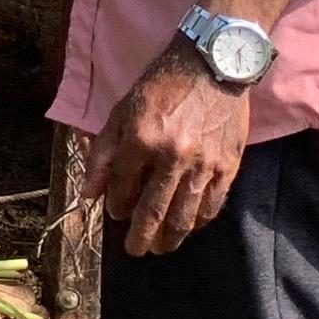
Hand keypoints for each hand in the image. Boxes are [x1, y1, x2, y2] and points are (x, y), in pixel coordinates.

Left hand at [82, 41, 252, 255]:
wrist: (212, 66)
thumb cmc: (161, 87)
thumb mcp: (121, 111)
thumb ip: (103, 155)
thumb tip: (89, 194)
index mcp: (140, 140)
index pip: (123, 188)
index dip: (117, 206)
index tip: (116, 214)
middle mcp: (172, 156)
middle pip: (153, 210)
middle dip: (141, 236)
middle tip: (135, 251)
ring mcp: (203, 163)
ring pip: (184, 215)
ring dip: (171, 237)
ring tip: (161, 248)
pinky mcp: (228, 166)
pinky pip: (212, 205)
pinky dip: (199, 221)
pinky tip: (189, 228)